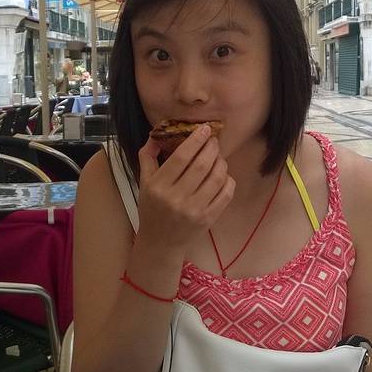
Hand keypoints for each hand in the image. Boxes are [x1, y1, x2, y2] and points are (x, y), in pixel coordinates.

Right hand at [136, 124, 234, 253]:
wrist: (160, 243)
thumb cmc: (151, 209)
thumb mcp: (143, 182)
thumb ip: (147, 156)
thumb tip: (156, 134)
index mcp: (158, 186)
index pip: (181, 157)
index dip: (196, 140)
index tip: (204, 128)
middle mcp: (176, 198)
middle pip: (202, 165)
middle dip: (212, 148)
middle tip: (213, 141)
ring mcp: (194, 210)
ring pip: (216, 178)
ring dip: (221, 162)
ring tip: (218, 157)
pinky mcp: (208, 219)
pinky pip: (226, 193)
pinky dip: (228, 180)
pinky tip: (223, 175)